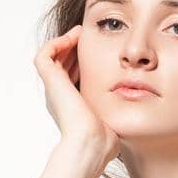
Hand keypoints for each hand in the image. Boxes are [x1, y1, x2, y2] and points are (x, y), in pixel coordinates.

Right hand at [35, 25, 120, 168]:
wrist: (91, 144)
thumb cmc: (104, 139)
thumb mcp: (112, 119)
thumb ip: (117, 110)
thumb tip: (132, 108)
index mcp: (71, 106)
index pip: (73, 77)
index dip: (82, 62)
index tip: (98, 51)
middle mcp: (59, 97)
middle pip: (62, 65)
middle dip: (73, 50)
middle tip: (87, 37)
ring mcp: (53, 89)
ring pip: (52, 58)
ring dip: (65, 43)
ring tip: (80, 33)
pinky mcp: (50, 82)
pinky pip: (44, 55)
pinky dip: (56, 43)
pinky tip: (74, 37)